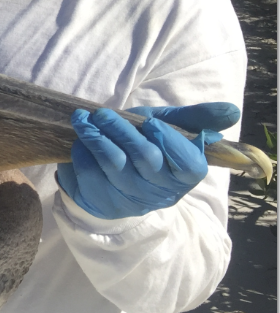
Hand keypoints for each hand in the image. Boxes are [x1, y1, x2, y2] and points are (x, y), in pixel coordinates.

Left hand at [56, 102, 240, 219]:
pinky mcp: (100, 202)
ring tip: (82, 119)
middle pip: (143, 157)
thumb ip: (198, 118)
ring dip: (93, 136)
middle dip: (119, 129)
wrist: (116, 178)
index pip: (188, 164)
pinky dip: (80, 153)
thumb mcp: (171, 128)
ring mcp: (129, 200)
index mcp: (184, 175)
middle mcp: (160, 192)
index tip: (151, 122)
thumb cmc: (147, 146)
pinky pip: (86, 173)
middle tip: (102, 113)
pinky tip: (81, 144)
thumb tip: (232, 110)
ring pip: (111, 163)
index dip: (169, 141)